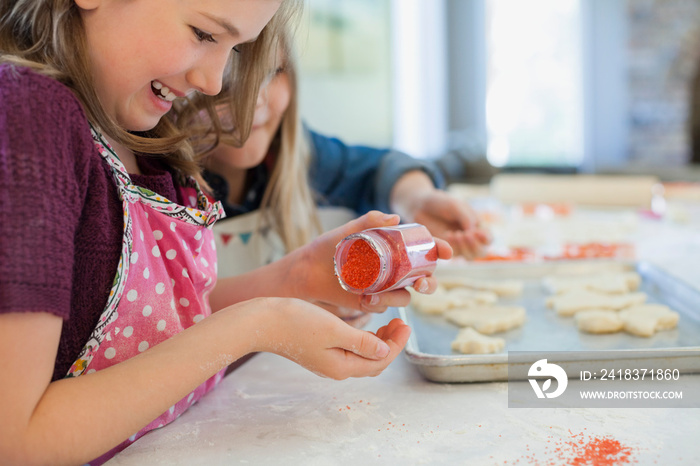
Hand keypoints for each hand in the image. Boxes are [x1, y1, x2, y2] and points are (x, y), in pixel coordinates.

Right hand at [247, 297, 410, 378]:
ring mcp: (327, 361)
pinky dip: (363, 340)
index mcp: (342, 366)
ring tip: (388, 322)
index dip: (397, 344)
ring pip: (362, 356)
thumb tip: (385, 352)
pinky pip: (350, 350)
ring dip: (378, 342)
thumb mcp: (335, 330)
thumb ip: (362, 343)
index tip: (406, 324)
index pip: (380, 361)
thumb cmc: (296, 322)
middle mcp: (336, 369)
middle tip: (400, 322)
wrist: (262, 321)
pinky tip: (365, 327)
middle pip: (373, 362)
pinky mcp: (319, 352)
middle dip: (391, 344)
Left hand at [288, 211, 451, 313]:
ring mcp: (384, 286)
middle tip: (421, 284)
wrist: (308, 269)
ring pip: (406, 296)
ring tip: (377, 295)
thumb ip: (369, 221)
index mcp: (394, 248)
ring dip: (398, 297)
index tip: (447, 252)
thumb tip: (394, 218)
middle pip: (424, 277)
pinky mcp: (372, 301)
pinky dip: (379, 304)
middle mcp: (394, 269)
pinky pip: (386, 306)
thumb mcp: (349, 230)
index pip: (424, 248)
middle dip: (429, 283)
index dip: (439, 249)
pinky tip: (365, 299)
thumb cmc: (329, 245)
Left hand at [411, 190, 491, 258]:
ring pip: (470, 257)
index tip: (477, 232)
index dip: (486, 238)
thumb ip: (466, 217)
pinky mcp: (447, 249)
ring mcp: (459, 246)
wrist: (421, 206)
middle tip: (465, 234)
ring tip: (456, 234)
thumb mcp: (456, 205)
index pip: (488, 238)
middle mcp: (471, 238)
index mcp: (477, 226)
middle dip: (475, 245)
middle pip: (482, 251)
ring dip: (465, 248)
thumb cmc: (441, 203)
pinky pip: (455, 254)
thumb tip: (473, 232)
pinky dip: (454, 246)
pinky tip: (448, 234)